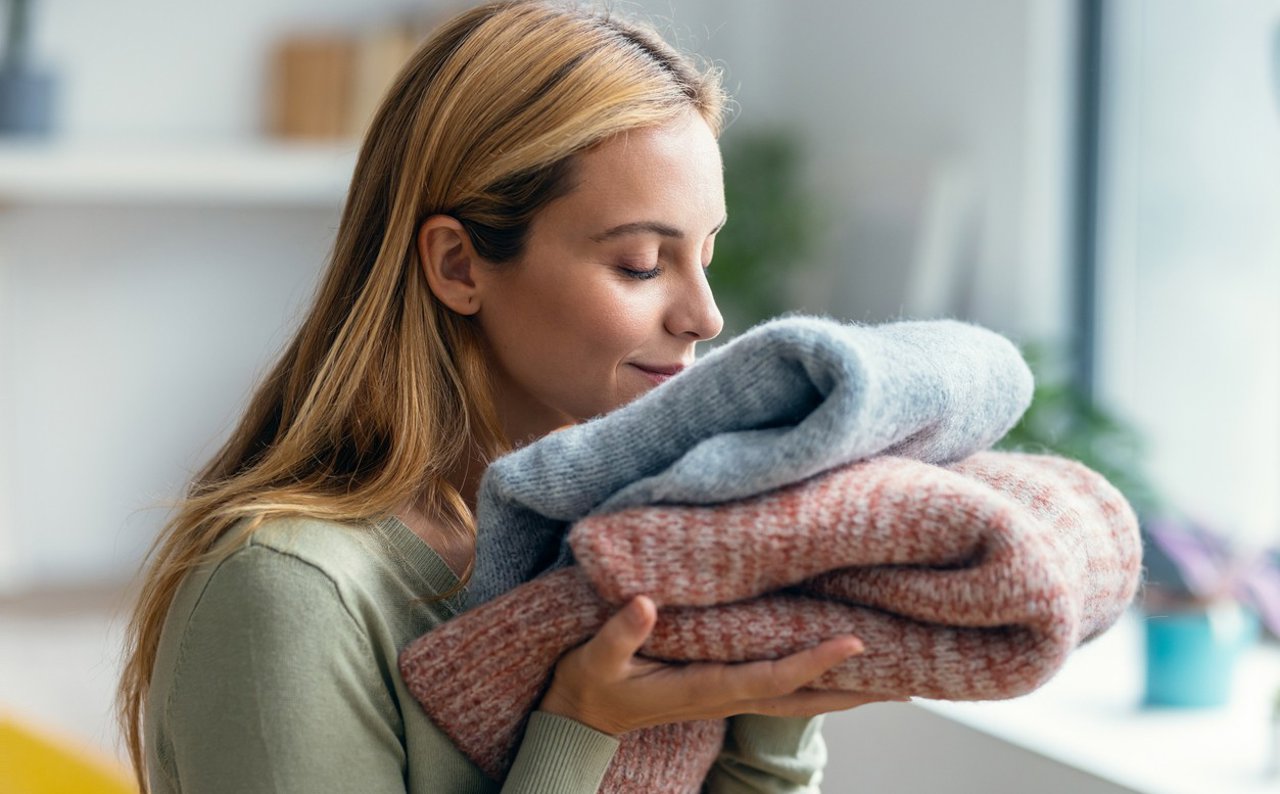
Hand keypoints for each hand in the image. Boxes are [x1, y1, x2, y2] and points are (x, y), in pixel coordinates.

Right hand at [537, 595, 907, 735]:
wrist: (581, 719)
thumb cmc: (591, 684)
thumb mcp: (596, 658)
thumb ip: (621, 633)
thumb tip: (646, 604)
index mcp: (705, 688)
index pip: (773, 677)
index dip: (815, 661)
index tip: (854, 643)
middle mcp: (727, 697)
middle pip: (805, 698)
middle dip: (856, 689)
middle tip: (910, 677)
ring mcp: (729, 697)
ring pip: (801, 698)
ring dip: (847, 690)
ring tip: (895, 677)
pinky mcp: (725, 690)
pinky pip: (784, 689)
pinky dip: (819, 682)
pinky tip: (840, 670)